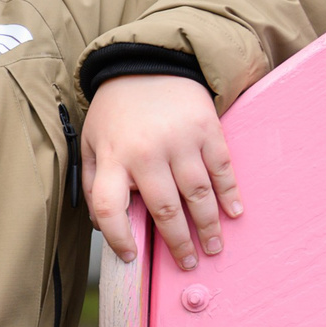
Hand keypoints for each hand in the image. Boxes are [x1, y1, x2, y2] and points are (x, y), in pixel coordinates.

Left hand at [83, 73, 233, 271]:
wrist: (147, 63)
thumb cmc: (116, 111)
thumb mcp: (91, 142)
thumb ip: (94, 182)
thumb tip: (103, 225)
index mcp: (113, 157)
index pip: (109, 209)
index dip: (118, 238)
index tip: (131, 257)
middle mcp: (146, 153)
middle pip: (164, 210)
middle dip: (178, 243)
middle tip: (188, 263)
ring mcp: (180, 141)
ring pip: (197, 195)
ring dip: (208, 226)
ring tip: (213, 247)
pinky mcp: (206, 129)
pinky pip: (222, 169)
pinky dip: (230, 194)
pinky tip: (234, 214)